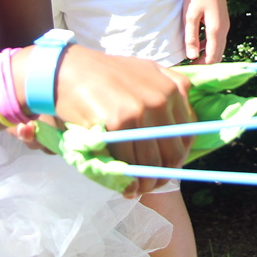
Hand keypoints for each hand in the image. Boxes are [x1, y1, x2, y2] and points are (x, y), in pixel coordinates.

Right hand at [51, 45, 193, 195]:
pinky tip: (123, 184)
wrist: (68, 69)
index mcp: (171, 87)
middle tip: (149, 183)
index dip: (178, 156)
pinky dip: (127, 178)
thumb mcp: (146, 71)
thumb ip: (169, 92)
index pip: (188, 134)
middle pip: (174, 152)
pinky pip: (129, 160)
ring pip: (152, 162)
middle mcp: (160, 98)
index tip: (165, 167)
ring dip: (145, 182)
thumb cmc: (105, 73)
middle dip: (163, 174)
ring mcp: (140, 110)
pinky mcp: (118, 122)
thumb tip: (183, 132)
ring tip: (136, 187)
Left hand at [182, 0, 228, 63]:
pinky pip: (217, 38)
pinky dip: (208, 45)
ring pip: (218, 47)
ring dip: (206, 54)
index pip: (212, 58)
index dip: (200, 67)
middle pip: (217, 55)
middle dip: (204, 63)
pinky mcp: (222, 19)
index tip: (187, 69)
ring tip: (190, 56)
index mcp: (216, 30)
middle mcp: (224, 29)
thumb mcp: (189, 15)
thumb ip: (191, 36)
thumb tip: (191, 56)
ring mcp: (224, 24)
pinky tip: (196, 43)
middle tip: (188, 66)